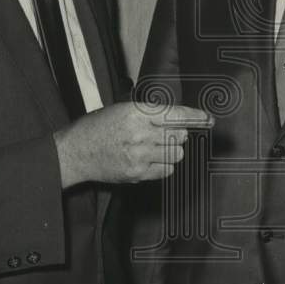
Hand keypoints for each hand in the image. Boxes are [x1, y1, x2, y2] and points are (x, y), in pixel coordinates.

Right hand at [53, 101, 211, 186]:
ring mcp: (139, 155)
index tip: (209, 119)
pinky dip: (165, 165)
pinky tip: (150, 159)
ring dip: (172, 149)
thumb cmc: (97, 128)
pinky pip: (167, 170)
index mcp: (136, 113)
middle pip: (180, 135)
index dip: (195, 116)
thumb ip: (150, 114)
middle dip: (178, 134)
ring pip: (176, 153)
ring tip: (155, 146)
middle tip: (164, 134)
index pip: (175, 114)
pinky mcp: (137, 173)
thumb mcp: (122, 110)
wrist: (75, 152)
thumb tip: (179, 120)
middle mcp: (140, 133)